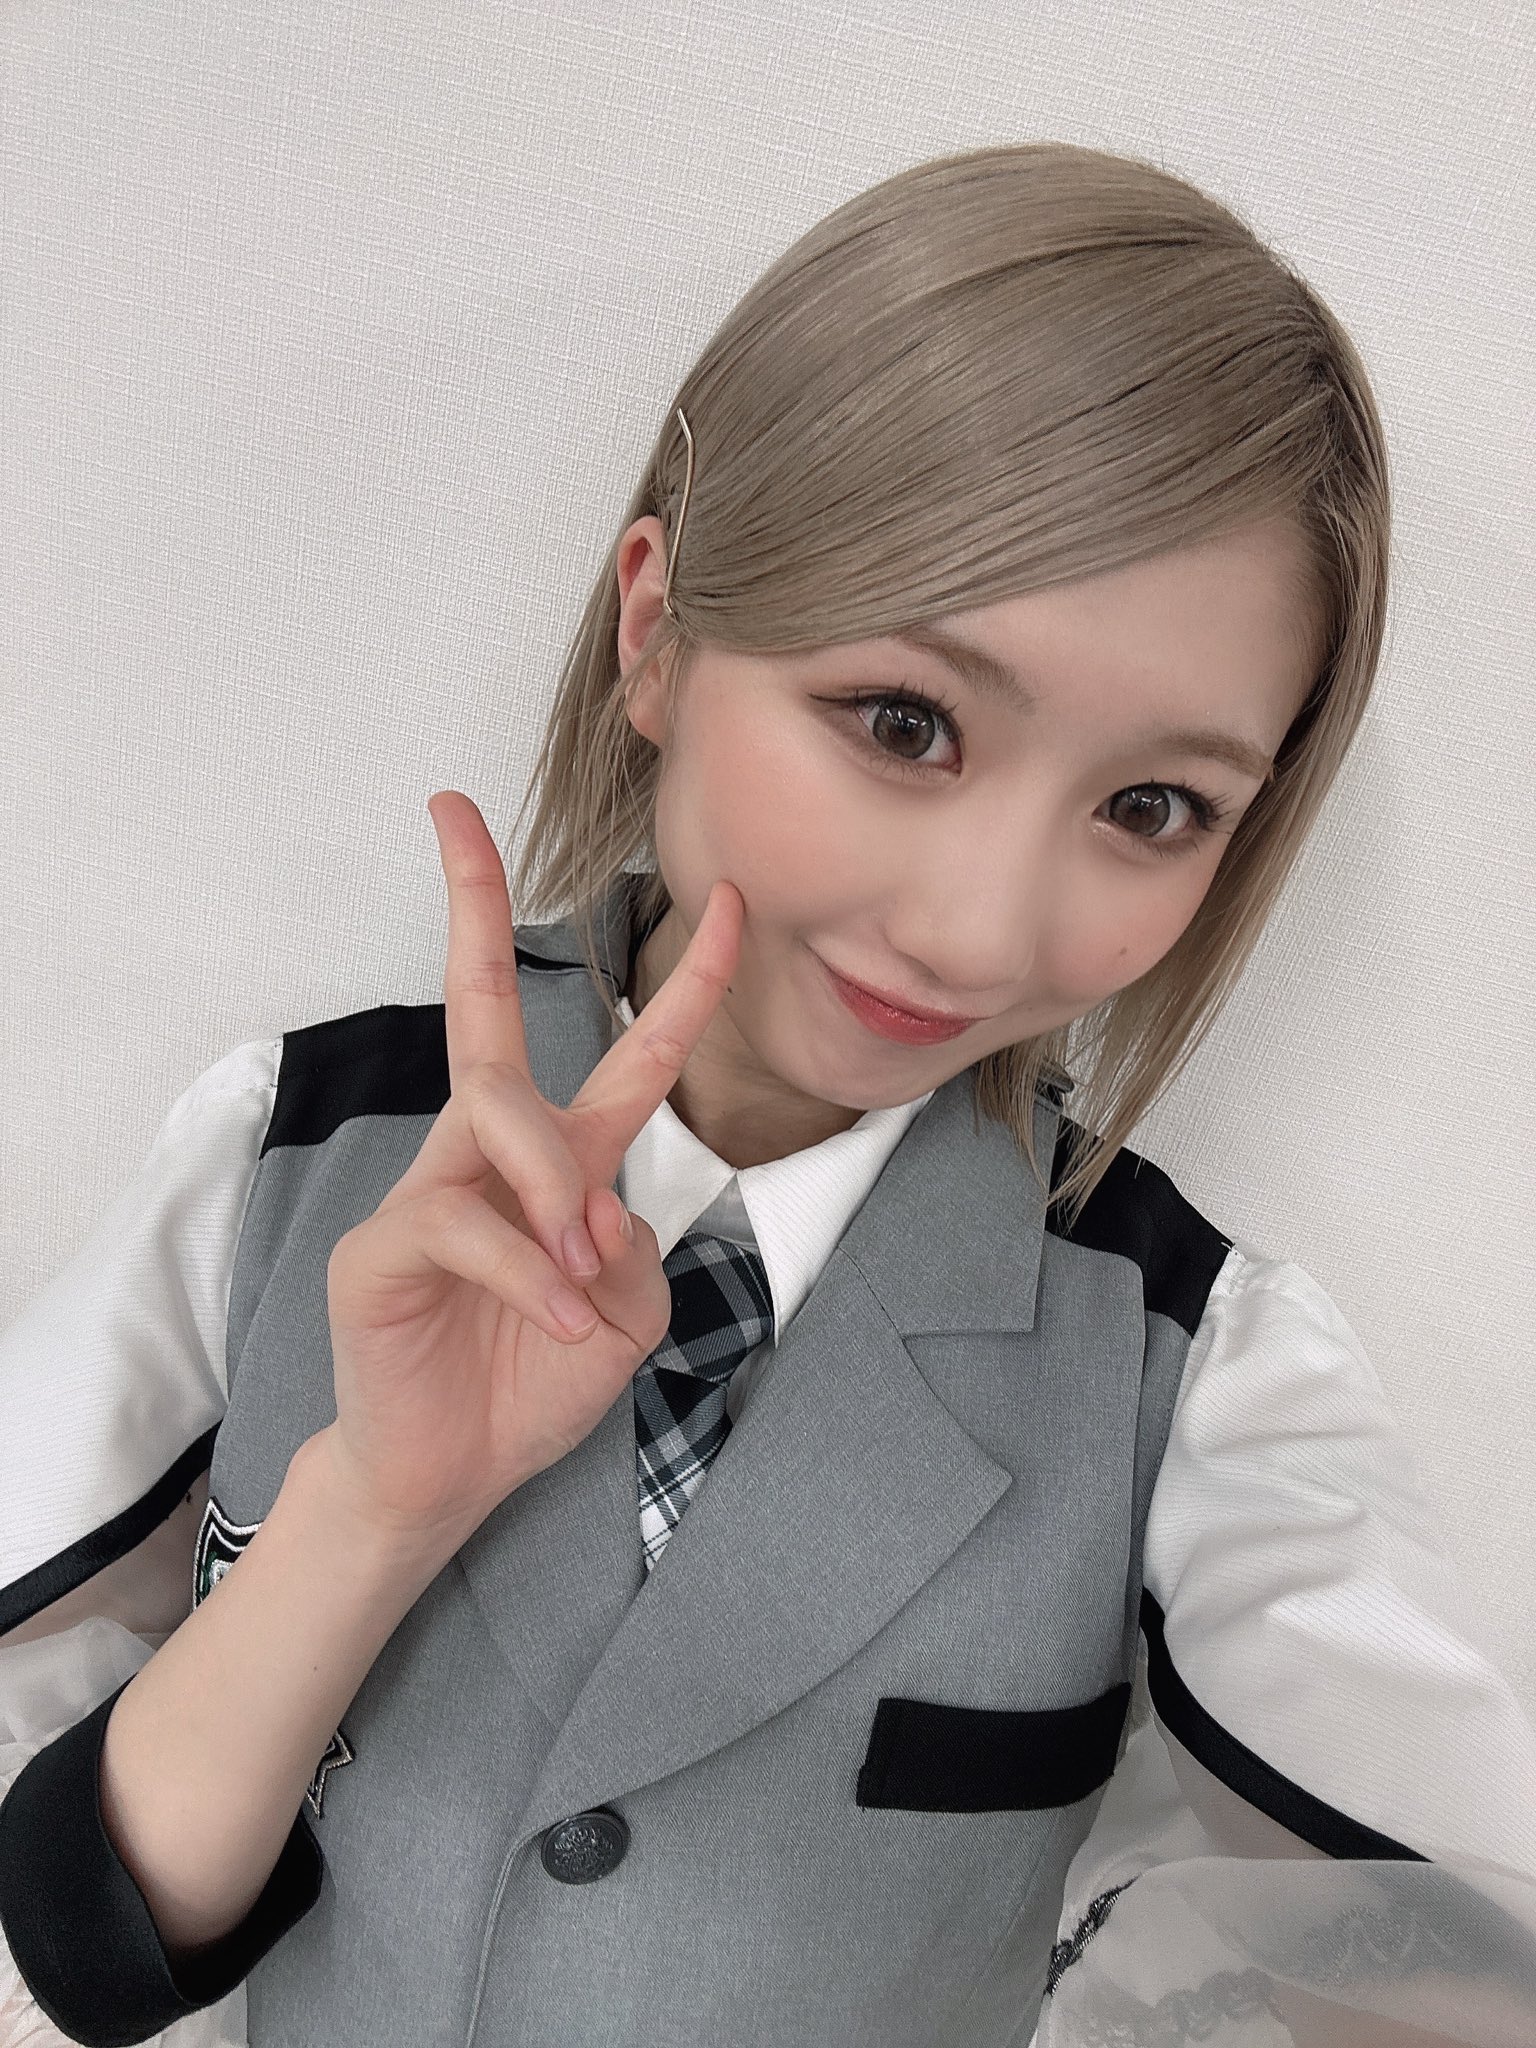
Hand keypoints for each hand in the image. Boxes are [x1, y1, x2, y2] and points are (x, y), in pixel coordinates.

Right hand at [318, 789, 741, 1551]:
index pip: (628, 1053)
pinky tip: (555, 1323)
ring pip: (495, 1115)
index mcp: (562, 1160)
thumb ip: (636, 1249)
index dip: (686, 983)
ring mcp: (429, 1189)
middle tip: (449, 811)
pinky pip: (466, 1224)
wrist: (450, 1475)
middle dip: (470, 902)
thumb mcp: (629, 1313)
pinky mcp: (383, 1246)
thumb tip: (599, 1209)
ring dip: (555, 1190)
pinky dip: (528, 1275)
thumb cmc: (535, 1383)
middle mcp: (490, 1153)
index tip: (731, 901)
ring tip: (580, 1272)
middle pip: (478, 1007)